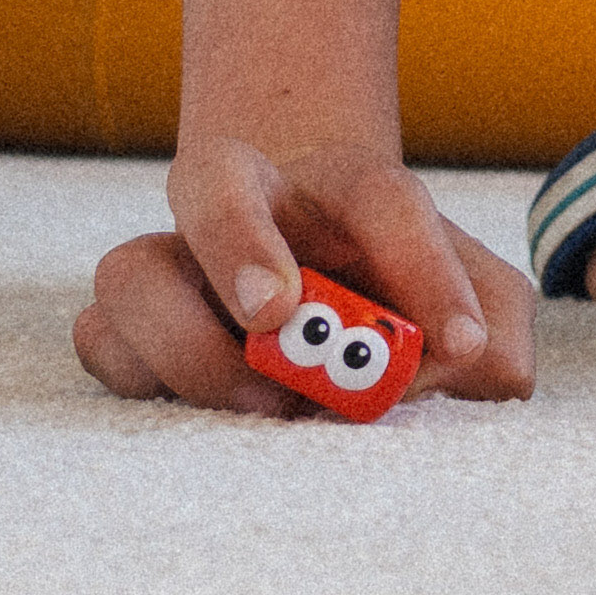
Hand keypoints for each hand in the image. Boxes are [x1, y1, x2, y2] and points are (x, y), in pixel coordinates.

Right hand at [79, 134, 528, 407]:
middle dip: (238, 249)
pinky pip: (99, 339)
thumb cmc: (404, 288)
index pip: (384, 201)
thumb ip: (495, 324)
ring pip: (130, 272)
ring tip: (266, 407)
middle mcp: (249, 204)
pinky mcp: (128, 323)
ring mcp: (176, 259)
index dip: (424, 269)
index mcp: (347, 189)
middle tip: (278, 320)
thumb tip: (484, 367)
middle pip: (213, 183)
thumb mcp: (475, 299)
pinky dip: (142, 378)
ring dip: (190, 350)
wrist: (317, 272)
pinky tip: (202, 411)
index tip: (460, 345)